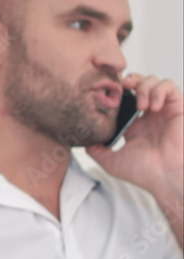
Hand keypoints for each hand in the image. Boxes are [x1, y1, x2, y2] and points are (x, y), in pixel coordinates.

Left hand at [86, 74, 183, 200]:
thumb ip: (97, 151)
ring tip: (140, 105)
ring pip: (154, 82)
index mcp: (135, 125)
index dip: (116, 92)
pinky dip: (159, 90)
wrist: (166, 177)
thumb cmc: (145, 172)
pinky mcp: (177, 108)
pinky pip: (169, 87)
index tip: (106, 94)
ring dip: (144, 86)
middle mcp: (149, 116)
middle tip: (122, 88)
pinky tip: (152, 106)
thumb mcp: (112, 162)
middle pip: (139, 84)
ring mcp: (163, 111)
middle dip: (129, 81)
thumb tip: (84, 142)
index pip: (124, 99)